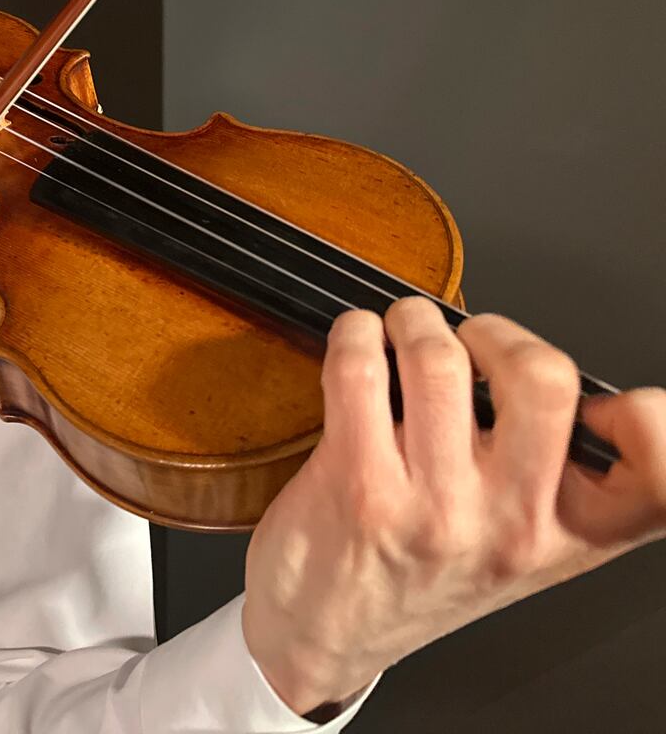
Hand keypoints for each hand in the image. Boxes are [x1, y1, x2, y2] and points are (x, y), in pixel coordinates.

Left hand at [241, 297, 665, 715]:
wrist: (325, 633)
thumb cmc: (416, 577)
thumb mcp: (519, 548)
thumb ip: (556, 478)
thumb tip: (556, 377)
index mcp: (567, 534)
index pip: (657, 480)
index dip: (651, 423)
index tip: (606, 405)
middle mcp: (511, 524)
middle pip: (543, 379)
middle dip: (497, 333)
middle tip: (470, 341)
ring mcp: (434, 507)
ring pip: (440, 362)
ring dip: (414, 324)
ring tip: (403, 333)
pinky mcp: (358, 487)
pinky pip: (361, 371)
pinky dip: (353, 336)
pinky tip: (357, 345)